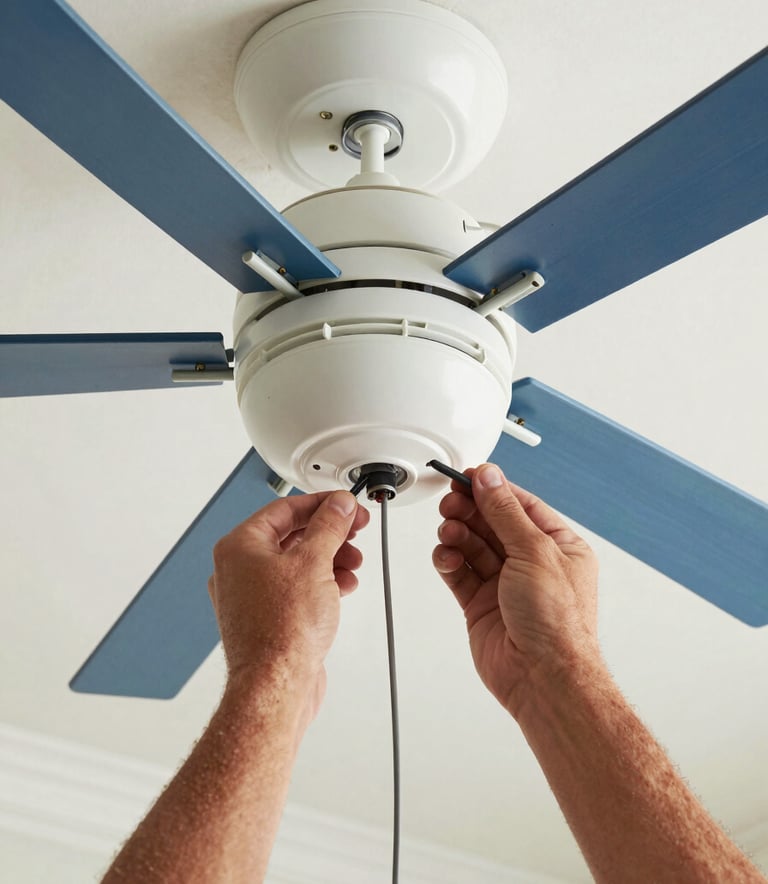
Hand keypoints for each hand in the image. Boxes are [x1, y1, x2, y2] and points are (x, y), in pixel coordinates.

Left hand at [208, 491, 368, 716]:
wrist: (276, 686)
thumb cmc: (281, 631)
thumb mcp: (314, 562)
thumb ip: (328, 527)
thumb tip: (337, 506)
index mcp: (239, 547)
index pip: (284, 509)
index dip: (321, 504)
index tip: (345, 505)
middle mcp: (239, 569)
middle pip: (291, 535)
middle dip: (329, 533)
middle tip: (354, 530)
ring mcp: (251, 596)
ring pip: (296, 563)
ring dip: (329, 558)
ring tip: (353, 562)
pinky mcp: (266, 618)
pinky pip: (296, 589)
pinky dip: (321, 582)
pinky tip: (343, 585)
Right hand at [432, 463, 599, 718]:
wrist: (542, 677)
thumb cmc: (557, 623)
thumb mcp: (534, 552)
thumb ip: (506, 513)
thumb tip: (490, 478)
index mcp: (557, 546)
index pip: (520, 506)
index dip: (493, 489)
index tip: (468, 476)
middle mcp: (531, 563)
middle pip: (492, 523)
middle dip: (470, 510)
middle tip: (451, 502)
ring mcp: (504, 584)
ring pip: (472, 546)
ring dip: (457, 534)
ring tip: (449, 531)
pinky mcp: (481, 605)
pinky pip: (459, 573)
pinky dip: (449, 561)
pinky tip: (446, 557)